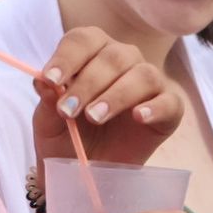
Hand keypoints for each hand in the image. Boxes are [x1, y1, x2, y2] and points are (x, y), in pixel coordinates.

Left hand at [30, 27, 182, 168]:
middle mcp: (124, 59)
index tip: (51, 79)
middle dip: (88, 83)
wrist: (85, 173)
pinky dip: (155, 107)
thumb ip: (48, 100)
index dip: (67, 57)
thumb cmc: (67, 138)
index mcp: (92, 52)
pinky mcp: (169, 109)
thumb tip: (43, 81)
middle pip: (113, 56)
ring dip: (116, 95)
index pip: (83, 40)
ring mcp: (150, 83)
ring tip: (95, 118)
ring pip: (143, 74)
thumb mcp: (49, 123)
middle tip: (69, 111)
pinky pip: (170, 101)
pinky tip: (138, 116)